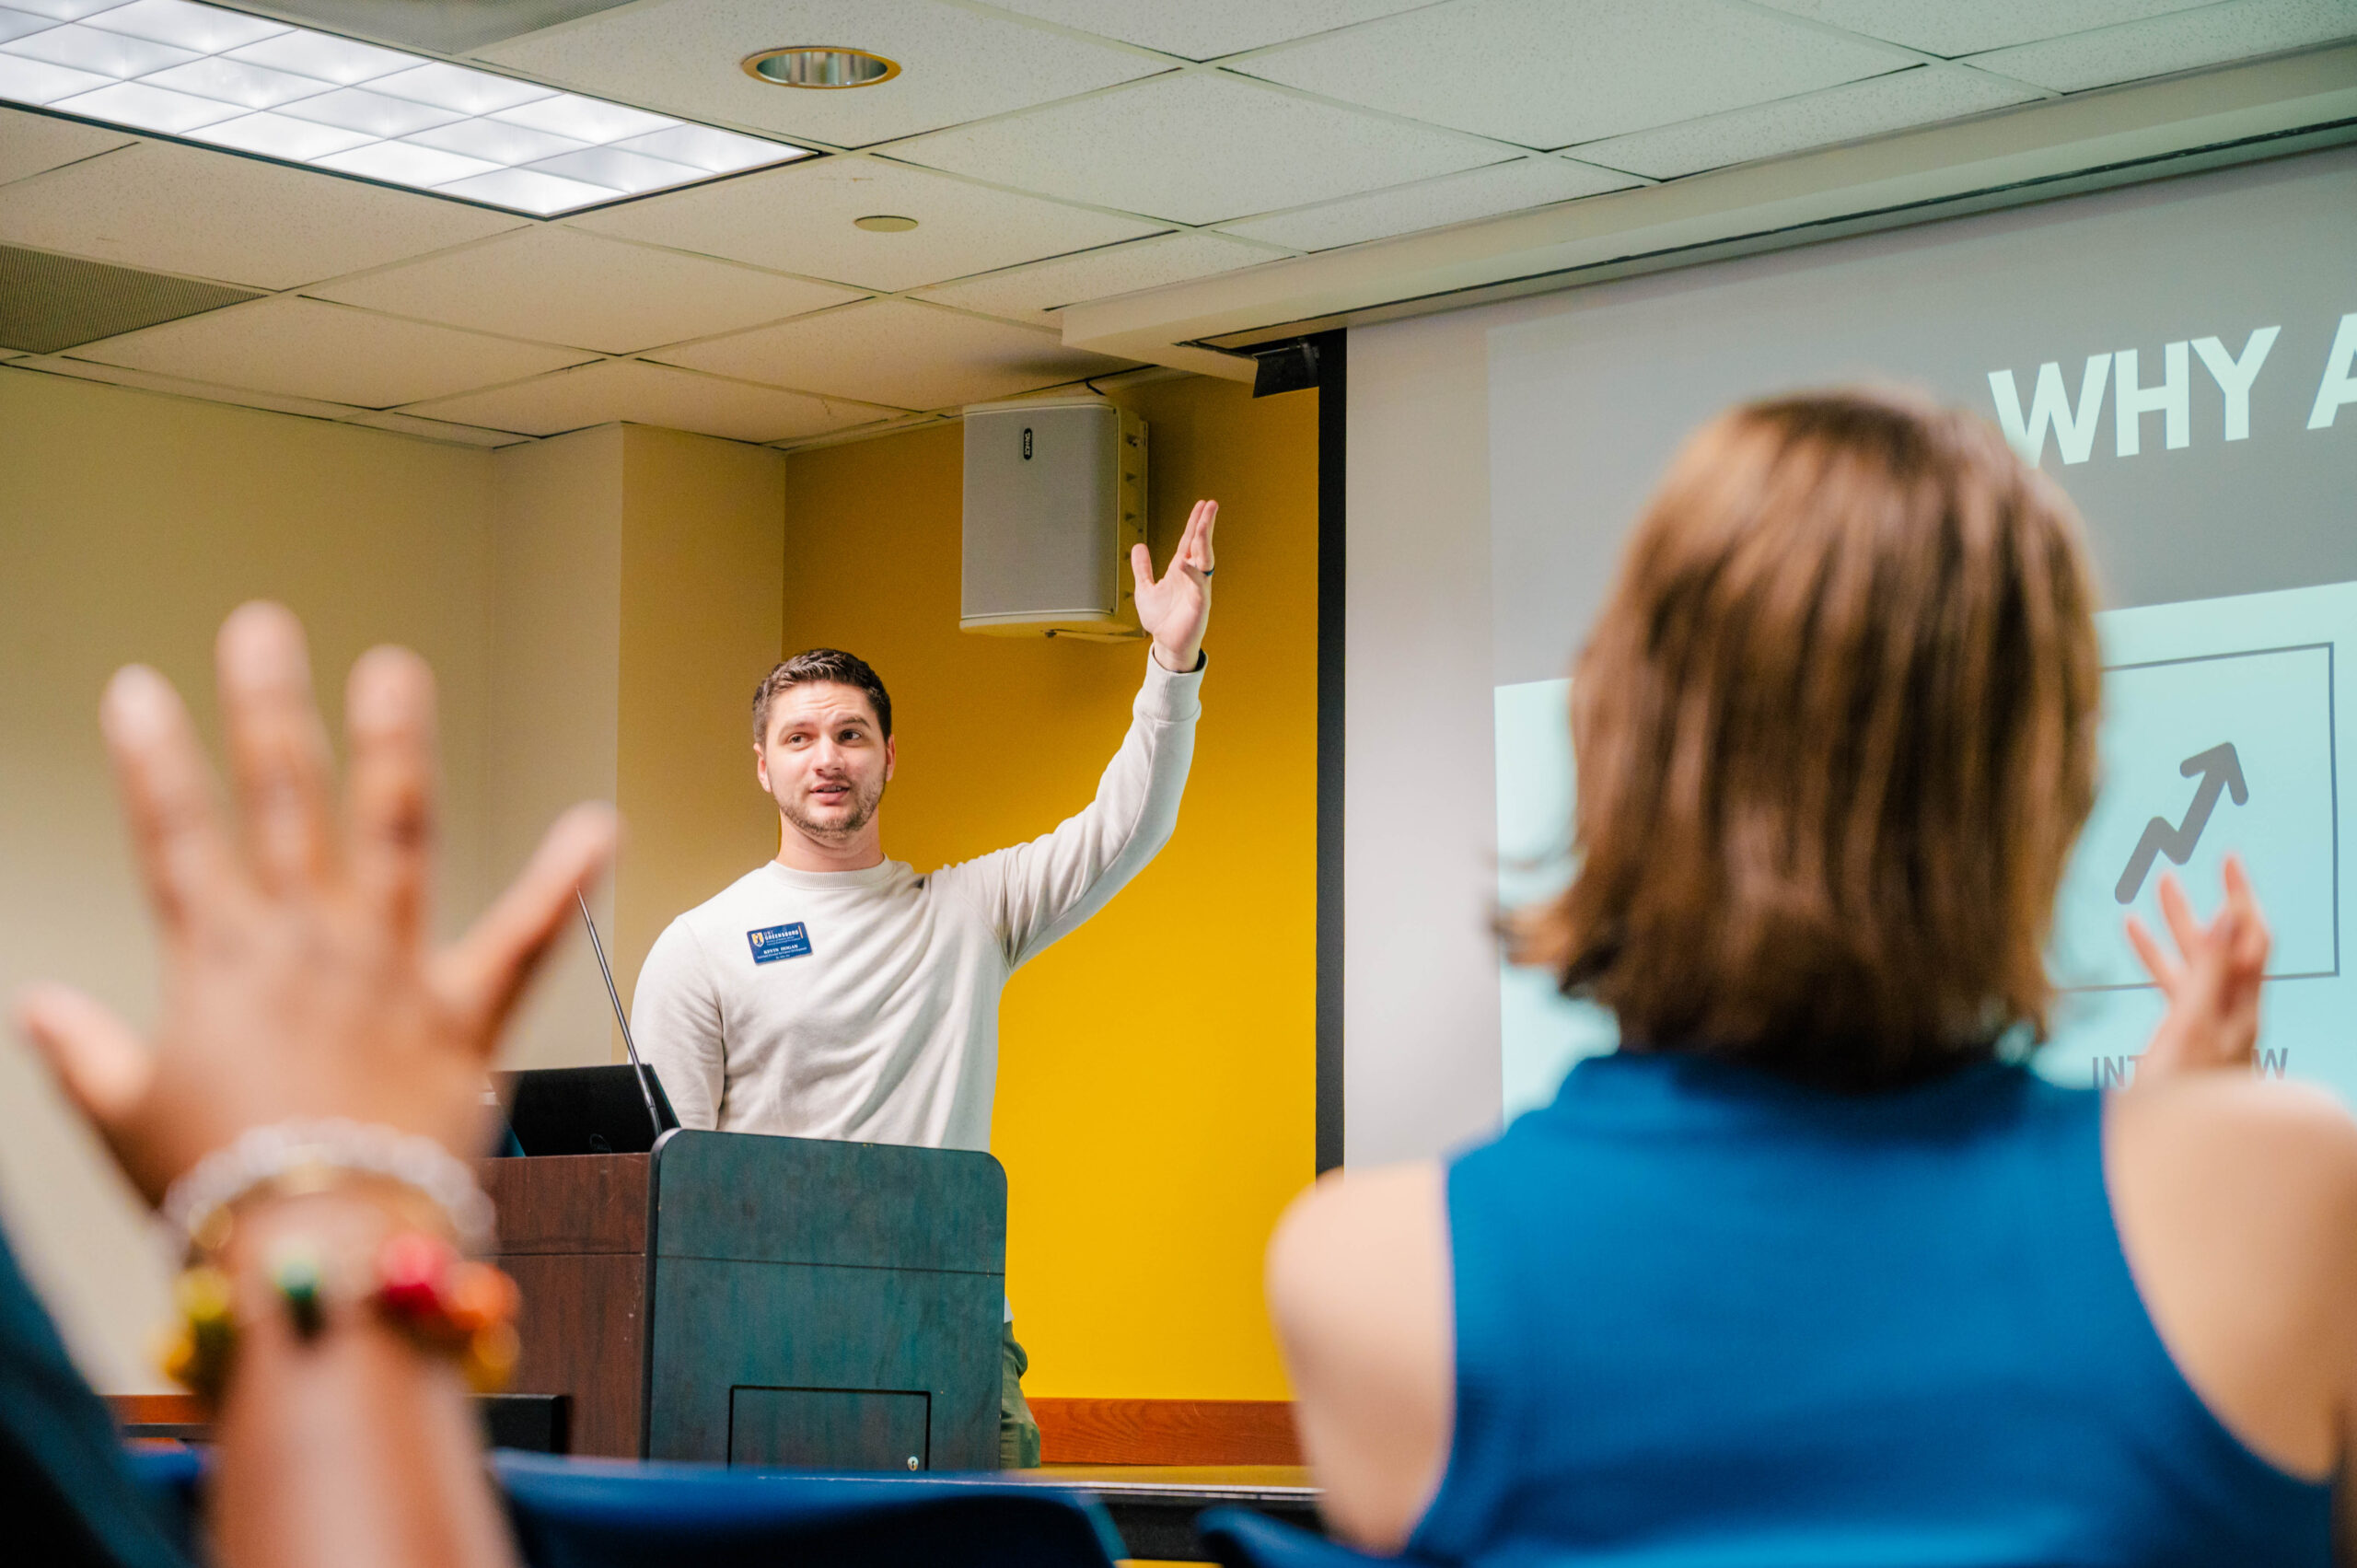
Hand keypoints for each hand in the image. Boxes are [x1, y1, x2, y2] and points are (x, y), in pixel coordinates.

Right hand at [14, 602, 616, 1202]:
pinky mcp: (468, 1016)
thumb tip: (34, 1007)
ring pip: (396, 832)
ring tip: (397, 668)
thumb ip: (85, 1054)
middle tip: (262, 627)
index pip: (173, 836)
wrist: (322, 1252)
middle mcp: (308, 946)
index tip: (136, 689)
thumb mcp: (125, 1122)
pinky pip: (529, 938)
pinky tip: (601, 821)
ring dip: (397, 745)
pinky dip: (567, 880)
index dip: (153, 760)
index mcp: (219, 964)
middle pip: (282, 801)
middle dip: (266, 707)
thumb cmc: (221, 1195)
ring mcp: (392, 971)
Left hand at [1135, 499, 1216, 672]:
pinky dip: (1193, 574)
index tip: (1203, 504)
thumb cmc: (1161, 619)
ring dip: (1205, 541)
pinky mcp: (1199, 604)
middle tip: (1211, 504)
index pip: (1189, 540)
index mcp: (1181, 569)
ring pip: (1205, 560)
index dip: (1195, 522)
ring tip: (1204, 523)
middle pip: (1201, 544)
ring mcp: (1198, 588)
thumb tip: (1138, 546)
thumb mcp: (1144, 589)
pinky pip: (1199, 586)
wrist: (1167, 644)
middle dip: (1206, 524)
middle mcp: (1192, 575)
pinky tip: (1185, 562)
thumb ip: (1142, 568)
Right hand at [2126, 856, 2269, 1081]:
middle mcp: (2230, 1009)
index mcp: (2239, 1003)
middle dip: (2203, 902)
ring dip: (2176, 924)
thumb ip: (2210, 969)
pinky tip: (2134, 935)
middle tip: (2183, 863)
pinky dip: (2155, 956)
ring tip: (2157, 888)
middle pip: (2222, 943)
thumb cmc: (2190, 1098)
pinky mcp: (2186, 1037)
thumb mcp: (2193, 1026)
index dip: (2241, 895)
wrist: (2191, 1156)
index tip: (2228, 857)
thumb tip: (2231, 914)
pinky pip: (2172, 985)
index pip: (2250, 935)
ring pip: (2194, 961)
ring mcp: (2208, 1023)